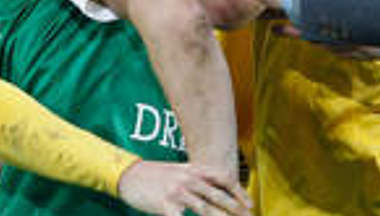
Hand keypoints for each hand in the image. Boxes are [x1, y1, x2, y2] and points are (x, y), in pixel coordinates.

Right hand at [117, 160, 251, 215]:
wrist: (129, 174)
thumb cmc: (156, 175)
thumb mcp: (180, 171)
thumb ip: (198, 178)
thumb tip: (217, 190)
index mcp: (194, 170)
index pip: (223, 178)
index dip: (239, 192)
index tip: (250, 204)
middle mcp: (189, 179)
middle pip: (218, 195)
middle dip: (236, 209)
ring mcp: (177, 192)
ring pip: (204, 209)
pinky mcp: (165, 205)